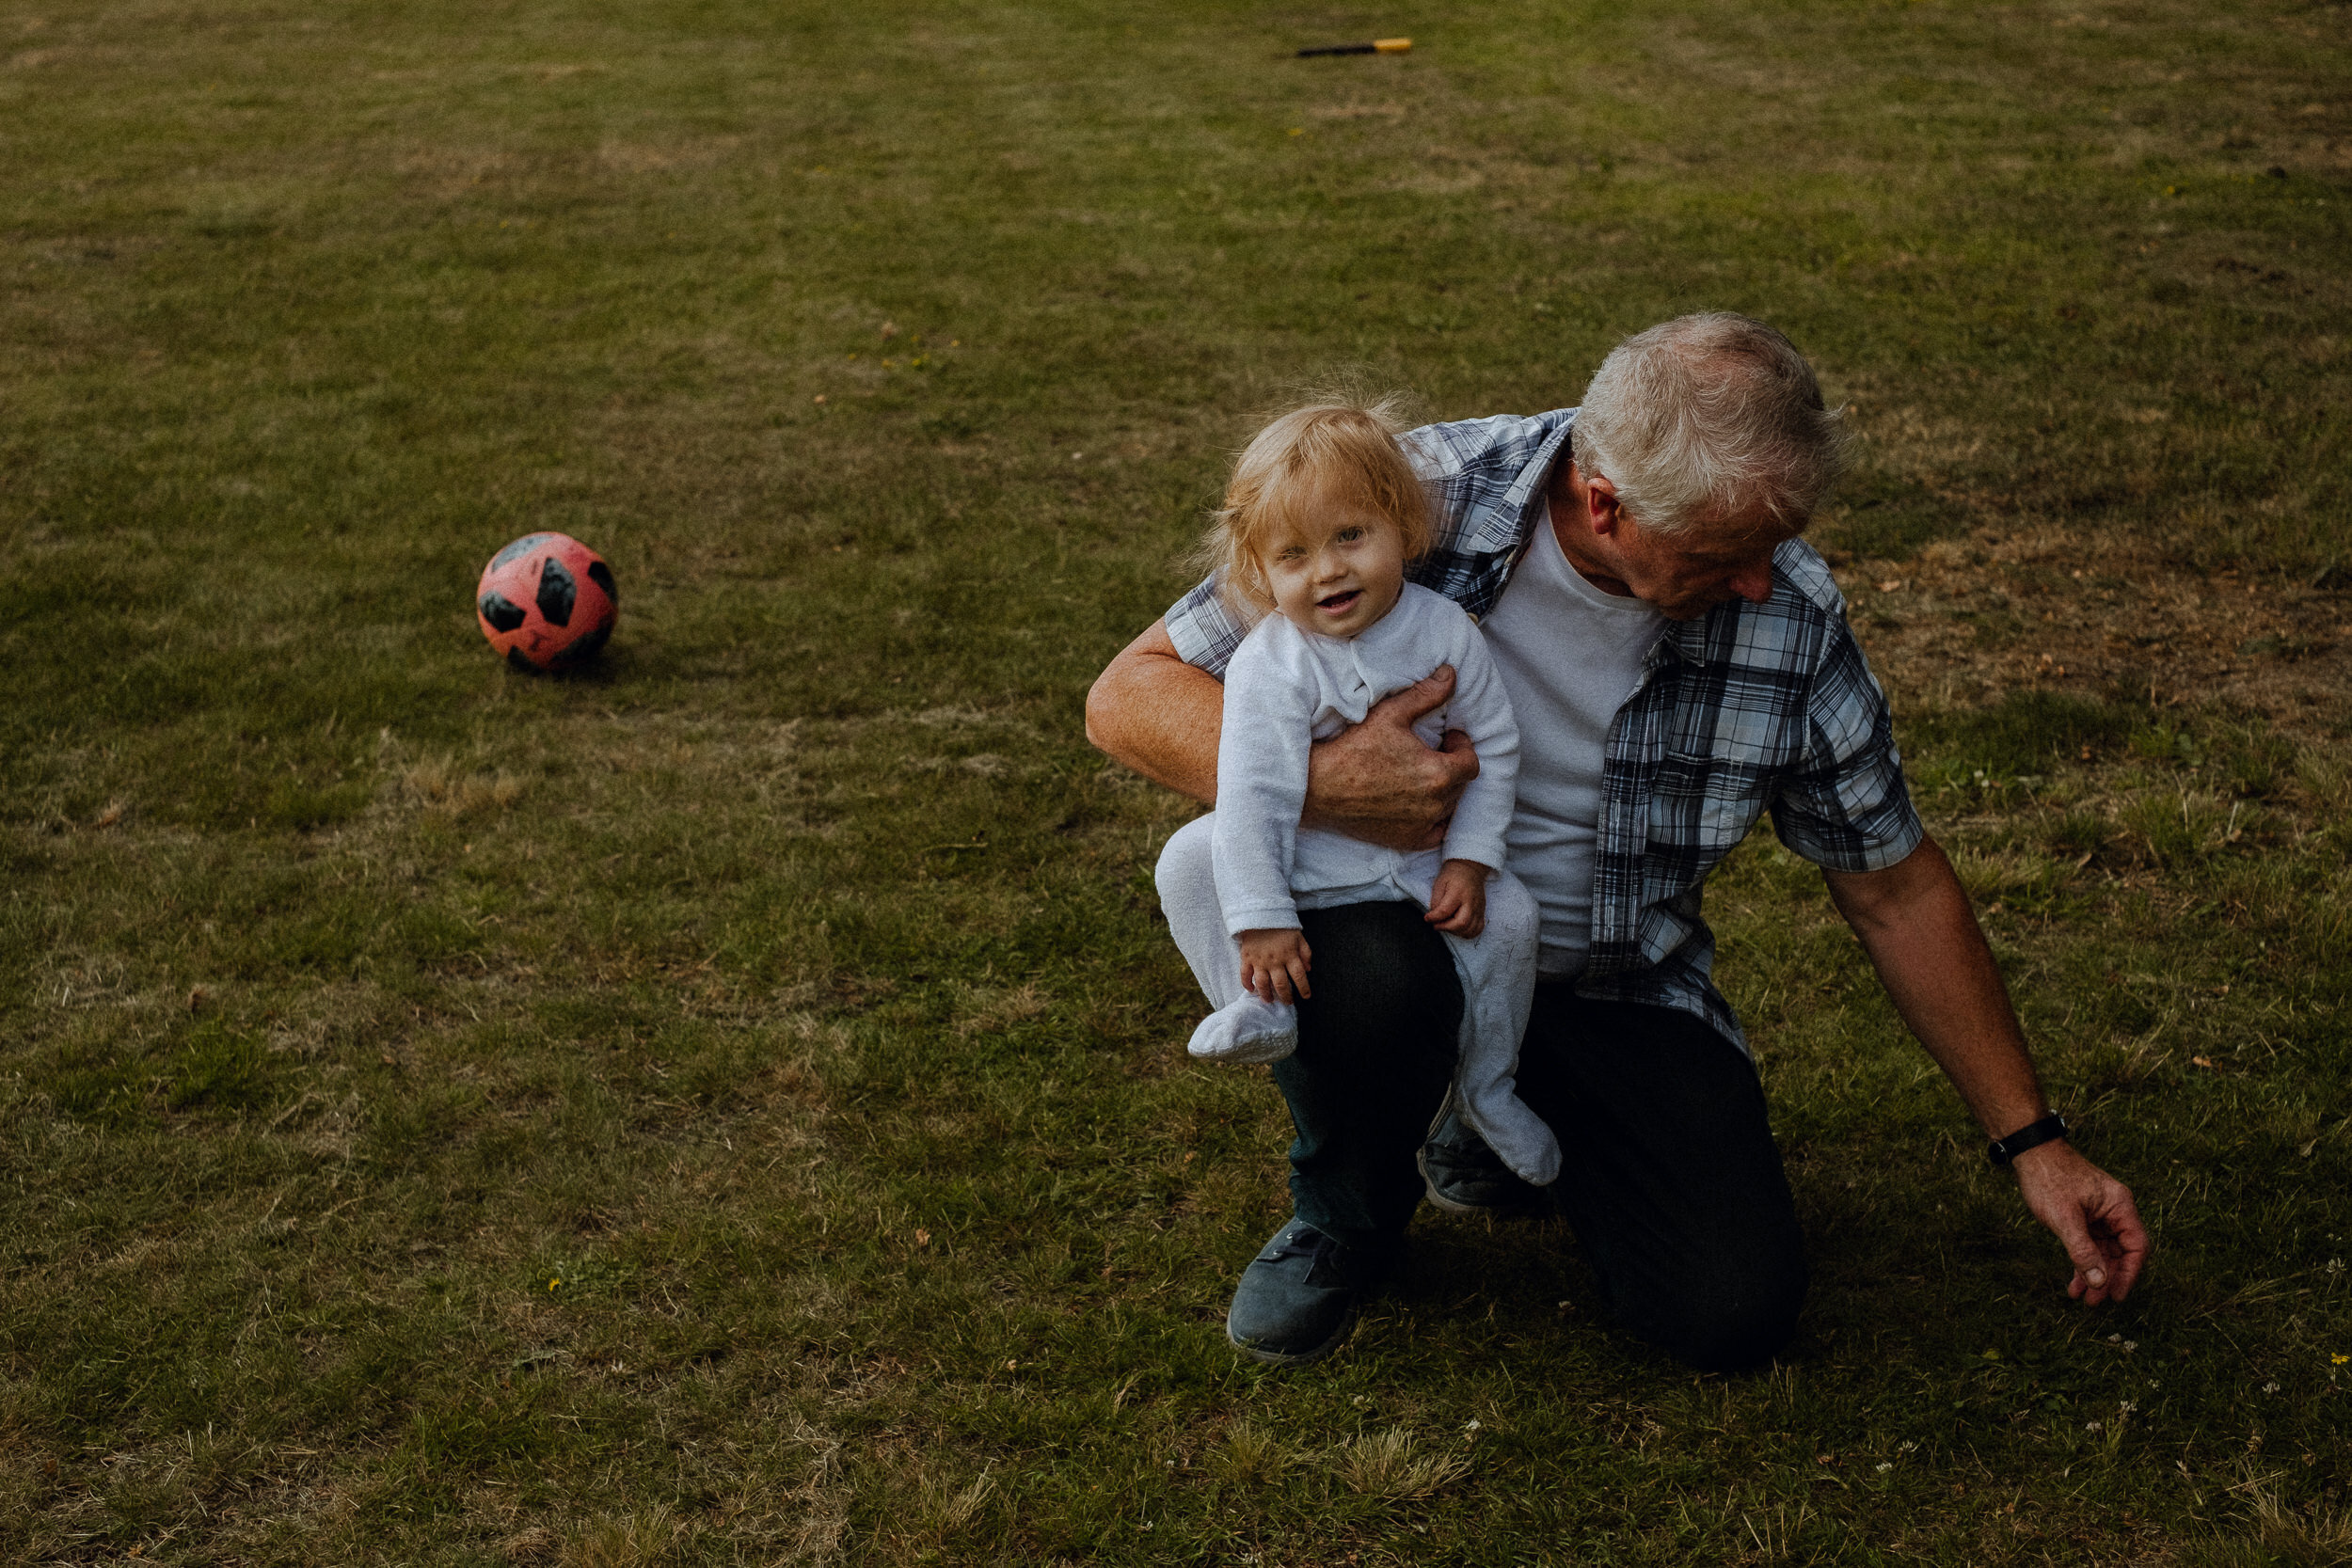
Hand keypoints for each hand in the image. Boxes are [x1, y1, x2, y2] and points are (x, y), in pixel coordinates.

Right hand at [1238, 928, 1312, 1004]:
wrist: (1261, 913)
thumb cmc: (1281, 926)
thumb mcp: (1299, 937)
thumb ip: (1305, 953)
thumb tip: (1308, 969)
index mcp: (1289, 955)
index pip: (1299, 977)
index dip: (1304, 988)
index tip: (1306, 996)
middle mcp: (1275, 961)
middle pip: (1281, 985)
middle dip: (1286, 997)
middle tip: (1288, 1003)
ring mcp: (1259, 961)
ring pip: (1263, 984)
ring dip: (1267, 995)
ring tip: (1270, 1000)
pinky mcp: (1246, 958)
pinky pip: (1245, 975)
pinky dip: (1247, 984)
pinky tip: (1251, 989)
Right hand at [1303, 665, 1479, 851]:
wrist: (1319, 787)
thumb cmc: (1354, 750)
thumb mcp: (1391, 714)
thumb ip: (1426, 695)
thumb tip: (1451, 675)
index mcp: (1438, 773)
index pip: (1471, 762)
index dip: (1462, 747)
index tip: (1448, 739)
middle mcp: (1435, 804)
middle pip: (1461, 785)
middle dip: (1452, 767)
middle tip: (1431, 753)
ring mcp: (1421, 825)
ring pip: (1448, 808)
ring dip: (1443, 791)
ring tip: (1422, 775)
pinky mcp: (1405, 841)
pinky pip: (1435, 833)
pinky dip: (1432, 820)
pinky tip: (1416, 804)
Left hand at [1424, 859, 1488, 936]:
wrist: (1470, 868)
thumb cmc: (1452, 875)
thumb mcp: (1439, 883)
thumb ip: (1436, 900)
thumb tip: (1434, 916)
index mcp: (1458, 892)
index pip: (1445, 910)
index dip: (1434, 917)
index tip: (1427, 918)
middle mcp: (1471, 901)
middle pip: (1461, 923)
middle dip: (1446, 928)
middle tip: (1437, 924)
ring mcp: (1478, 908)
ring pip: (1470, 929)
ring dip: (1456, 932)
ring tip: (1447, 926)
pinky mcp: (1482, 911)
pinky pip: (1478, 928)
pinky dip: (1468, 933)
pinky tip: (1458, 929)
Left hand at [2010, 1141, 2150, 1305]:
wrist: (2030, 1153)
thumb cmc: (2049, 1178)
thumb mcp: (2064, 1218)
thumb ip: (2082, 1250)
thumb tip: (2100, 1282)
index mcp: (2120, 1206)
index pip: (2137, 1246)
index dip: (2129, 1273)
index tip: (2116, 1295)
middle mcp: (2115, 1211)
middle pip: (2121, 1252)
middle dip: (2108, 1278)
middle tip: (2094, 1302)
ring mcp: (2100, 1214)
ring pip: (2105, 1252)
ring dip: (2094, 1274)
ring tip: (2082, 1298)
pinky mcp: (2085, 1217)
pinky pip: (2090, 1245)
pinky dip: (2083, 1262)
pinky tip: (2074, 1282)